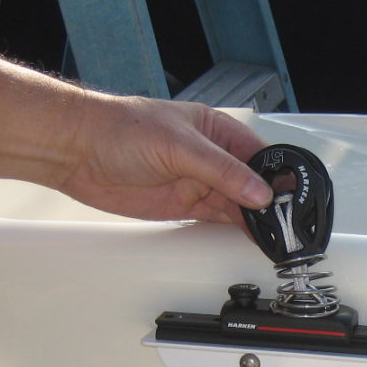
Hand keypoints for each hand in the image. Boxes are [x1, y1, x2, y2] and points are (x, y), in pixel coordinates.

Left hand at [57, 95, 273, 223]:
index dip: (276, 177)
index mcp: (216, 130)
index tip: (289, 199)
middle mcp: (211, 156)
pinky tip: (250, 237)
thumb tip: (257, 192)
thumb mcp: (179, 146)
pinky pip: (219, 219)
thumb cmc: (119, 130)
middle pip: (252, 184)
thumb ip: (222, 171)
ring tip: (274, 236)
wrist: (77, 152)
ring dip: (255, 220)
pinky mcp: (184, 205)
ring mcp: (198, 182)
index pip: (258, 155)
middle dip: (269, 203)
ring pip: (239, 205)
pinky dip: (235, 230)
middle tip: (286, 225)